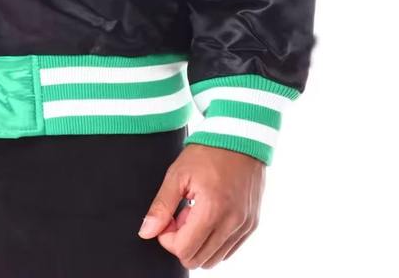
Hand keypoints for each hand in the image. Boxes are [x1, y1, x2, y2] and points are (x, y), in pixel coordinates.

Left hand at [137, 143, 264, 268]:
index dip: (167, 238)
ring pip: (214, 259)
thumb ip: (161, 206)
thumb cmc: (208, 151)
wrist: (240, 138)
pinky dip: (215, 240)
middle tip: (179, 216)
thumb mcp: (177, 174)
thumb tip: (147, 231)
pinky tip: (209, 215)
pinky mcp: (252, 225)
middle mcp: (232, 223)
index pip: (184, 250)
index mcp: (213, 209)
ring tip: (194, 214)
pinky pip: (229, 250)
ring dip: (199, 242)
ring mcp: (245, 226)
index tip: (167, 218)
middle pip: (198, 260)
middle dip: (182, 242)